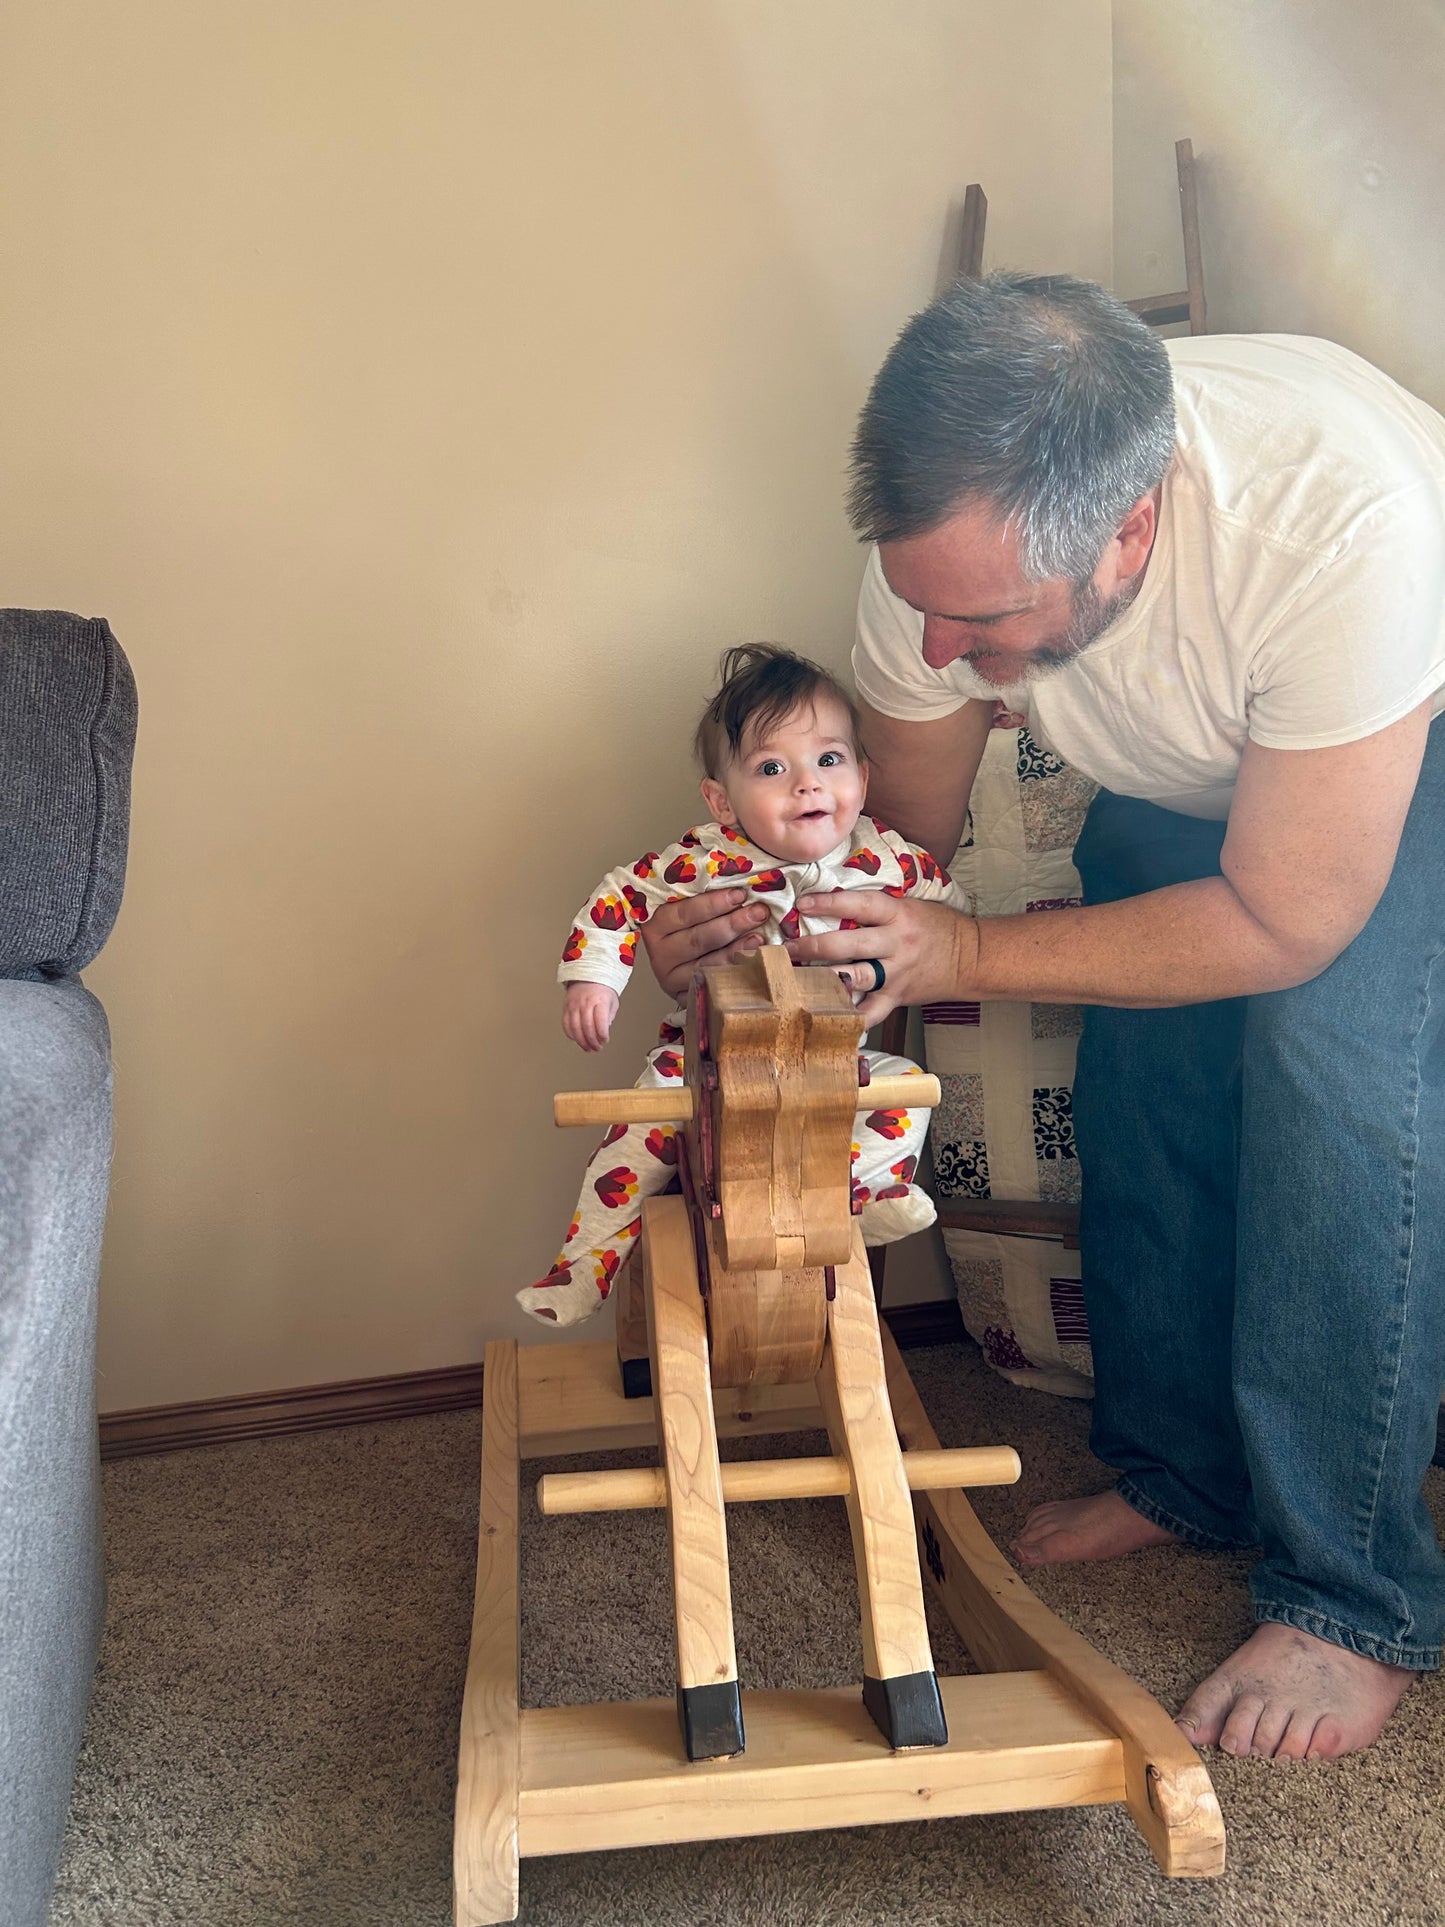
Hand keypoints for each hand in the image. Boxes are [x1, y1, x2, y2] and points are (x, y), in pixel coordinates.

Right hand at [563, 981, 619, 1051]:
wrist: (587, 976)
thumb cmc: (602, 989)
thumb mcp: (612, 1002)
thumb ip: (609, 1017)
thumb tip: (604, 1031)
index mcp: (600, 1001)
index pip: (600, 1022)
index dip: (603, 1035)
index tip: (605, 1040)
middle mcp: (586, 1003)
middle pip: (587, 1027)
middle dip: (592, 1041)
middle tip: (597, 1048)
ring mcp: (574, 1005)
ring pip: (575, 1028)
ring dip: (582, 1041)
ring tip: (587, 1048)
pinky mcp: (566, 1007)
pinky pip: (566, 1024)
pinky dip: (571, 1034)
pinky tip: (577, 1039)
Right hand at [636, 888, 769, 999]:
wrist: (683, 960)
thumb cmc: (693, 922)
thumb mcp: (688, 901)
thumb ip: (699, 887)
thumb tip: (729, 863)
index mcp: (655, 924)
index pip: (685, 912)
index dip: (714, 903)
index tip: (740, 894)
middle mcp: (660, 953)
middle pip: (698, 939)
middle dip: (732, 924)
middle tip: (759, 913)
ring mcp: (672, 978)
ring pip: (707, 963)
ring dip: (737, 950)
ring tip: (760, 937)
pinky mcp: (685, 997)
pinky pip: (713, 984)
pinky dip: (735, 973)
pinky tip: (753, 961)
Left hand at [787, 890, 978, 1024]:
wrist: (971, 957)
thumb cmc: (936, 927)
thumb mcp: (909, 906)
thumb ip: (874, 907)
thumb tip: (830, 900)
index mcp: (898, 915)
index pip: (860, 905)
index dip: (830, 904)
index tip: (802, 904)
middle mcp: (896, 943)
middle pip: (850, 944)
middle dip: (814, 946)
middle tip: (786, 947)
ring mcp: (896, 973)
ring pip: (856, 977)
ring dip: (823, 980)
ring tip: (794, 981)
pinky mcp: (897, 997)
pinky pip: (872, 1012)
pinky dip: (851, 1019)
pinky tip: (827, 1022)